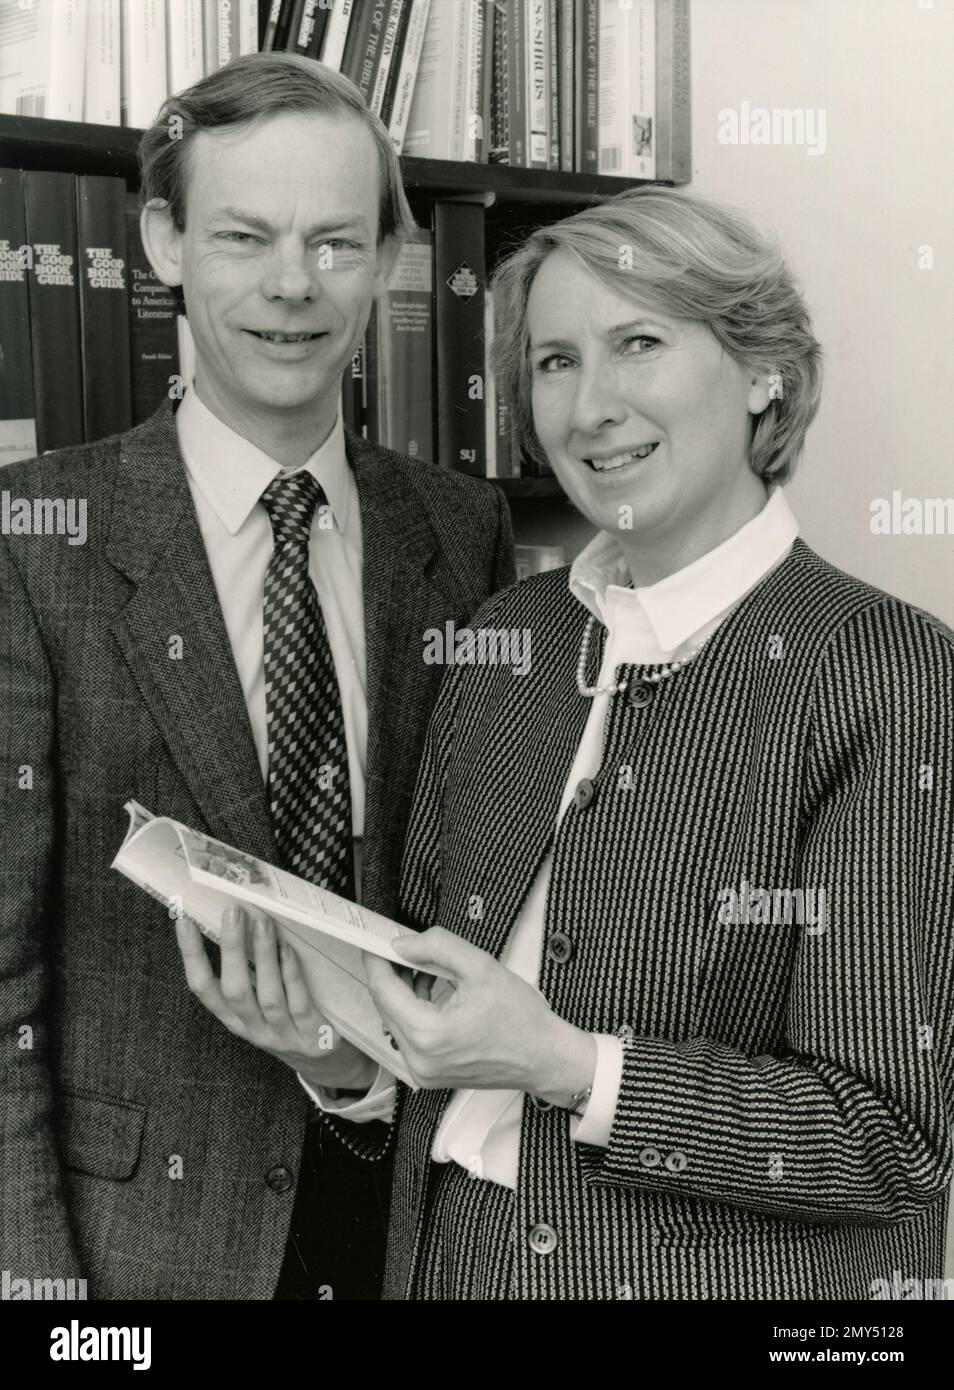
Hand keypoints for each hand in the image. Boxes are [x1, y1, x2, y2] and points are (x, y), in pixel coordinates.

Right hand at [176, 906, 376, 1093]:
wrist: (325, 1064)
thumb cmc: (287, 1021)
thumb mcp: (260, 1001)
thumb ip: (248, 970)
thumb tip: (237, 921)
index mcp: (234, 1018)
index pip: (203, 988)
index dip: (191, 956)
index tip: (184, 920)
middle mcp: (253, 1029)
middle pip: (235, 991)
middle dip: (231, 950)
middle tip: (233, 911)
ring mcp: (283, 1035)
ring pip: (268, 996)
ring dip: (263, 956)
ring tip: (263, 922)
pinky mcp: (313, 1036)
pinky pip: (299, 1003)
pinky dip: (291, 974)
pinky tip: (288, 949)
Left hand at [363, 927, 595, 1099]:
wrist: (545, 1058)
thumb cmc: (521, 1018)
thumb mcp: (481, 967)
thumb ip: (437, 947)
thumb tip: (402, 944)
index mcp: (428, 1034)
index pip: (383, 990)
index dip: (375, 960)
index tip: (372, 940)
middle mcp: (418, 1059)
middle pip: (386, 1006)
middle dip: (391, 973)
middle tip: (401, 946)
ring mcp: (422, 1071)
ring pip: (396, 1020)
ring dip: (404, 991)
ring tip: (426, 967)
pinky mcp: (430, 1074)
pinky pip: (409, 1036)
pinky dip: (415, 1010)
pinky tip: (432, 991)